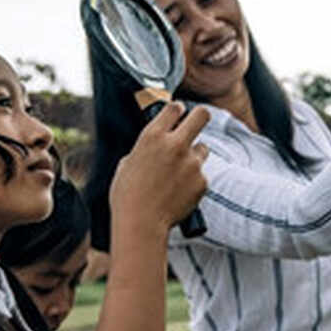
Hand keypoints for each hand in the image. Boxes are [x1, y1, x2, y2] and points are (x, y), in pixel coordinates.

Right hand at [110, 102, 209, 231]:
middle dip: (200, 116)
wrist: (141, 223)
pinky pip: (201, 175)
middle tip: (196, 123)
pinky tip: (178, 193)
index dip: (177, 111)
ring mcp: (192, 163)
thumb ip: (146, 149)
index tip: (177, 116)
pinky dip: (193, 182)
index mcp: (153, 136)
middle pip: (202, 115)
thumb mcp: (127, 163)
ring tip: (177, 175)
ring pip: (203, 149)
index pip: (175, 108)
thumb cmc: (127, 196)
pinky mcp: (202, 181)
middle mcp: (176, 144)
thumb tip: (154, 146)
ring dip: (194, 156)